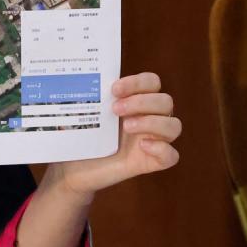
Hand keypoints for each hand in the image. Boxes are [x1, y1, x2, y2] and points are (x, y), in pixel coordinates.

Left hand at [45, 72, 181, 199]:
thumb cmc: (80, 136)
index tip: (114, 90)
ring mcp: (151, 141)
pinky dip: (162, 149)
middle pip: (165, 101)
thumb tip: (80, 78)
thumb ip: (91, 96)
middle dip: (142, 102)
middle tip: (115, 110)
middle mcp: (147, 118)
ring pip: (174, 126)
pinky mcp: (150, 162)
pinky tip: (142, 147)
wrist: (72, 168)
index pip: (152, 82)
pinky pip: (172, 156)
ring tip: (126, 127)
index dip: (138, 82)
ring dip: (153, 122)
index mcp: (133, 101)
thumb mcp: (84, 113)